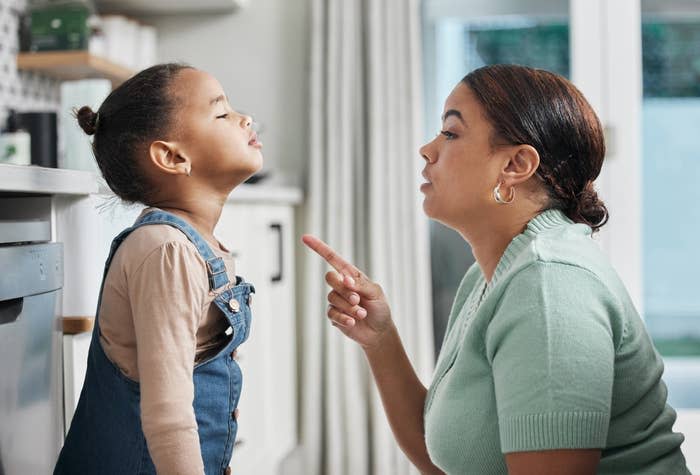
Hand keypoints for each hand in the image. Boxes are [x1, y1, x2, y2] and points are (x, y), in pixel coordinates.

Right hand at [302, 234, 393, 348]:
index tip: (305, 237)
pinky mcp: (334, 315)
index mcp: (351, 275)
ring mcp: (336, 300)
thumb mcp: (376, 292)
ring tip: (361, 313)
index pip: (332, 258)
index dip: (319, 247)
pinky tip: (353, 322)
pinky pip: (331, 313)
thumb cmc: (380, 308)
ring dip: (348, 307)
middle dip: (343, 289)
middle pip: (330, 278)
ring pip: (332, 297)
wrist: (379, 331)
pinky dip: (344, 318)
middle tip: (357, 299)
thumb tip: (345, 279)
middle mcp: (341, 286)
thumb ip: (361, 284)